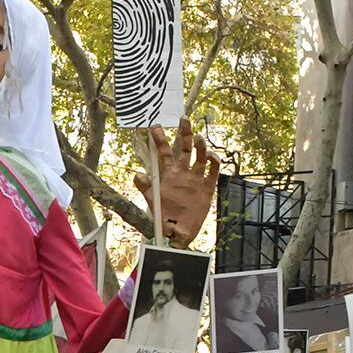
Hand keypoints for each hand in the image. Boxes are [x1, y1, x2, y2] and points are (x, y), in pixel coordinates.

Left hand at [134, 119, 221, 246]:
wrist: (177, 233)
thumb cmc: (163, 217)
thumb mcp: (152, 200)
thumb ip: (145, 186)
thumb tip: (138, 174)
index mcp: (168, 174)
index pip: (164, 152)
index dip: (160, 140)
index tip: (155, 127)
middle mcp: (182, 173)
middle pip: (184, 148)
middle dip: (185, 133)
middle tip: (183, 119)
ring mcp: (195, 179)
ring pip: (200, 157)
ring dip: (200, 146)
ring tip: (198, 138)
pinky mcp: (206, 188)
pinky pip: (212, 173)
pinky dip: (214, 163)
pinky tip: (212, 157)